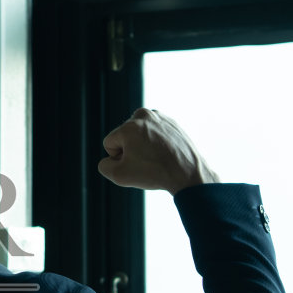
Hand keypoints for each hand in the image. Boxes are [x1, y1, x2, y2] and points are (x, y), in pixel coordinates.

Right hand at [97, 108, 219, 193]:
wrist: (188, 173)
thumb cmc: (154, 174)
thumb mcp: (119, 176)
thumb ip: (104, 166)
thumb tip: (109, 159)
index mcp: (129, 126)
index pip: (110, 143)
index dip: (118, 158)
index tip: (135, 164)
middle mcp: (143, 115)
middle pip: (125, 136)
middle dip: (131, 149)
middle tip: (147, 162)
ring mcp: (159, 116)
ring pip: (139, 133)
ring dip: (143, 144)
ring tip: (156, 157)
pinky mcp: (171, 121)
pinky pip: (154, 132)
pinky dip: (156, 142)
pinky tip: (164, 152)